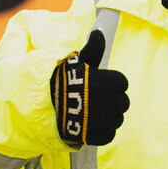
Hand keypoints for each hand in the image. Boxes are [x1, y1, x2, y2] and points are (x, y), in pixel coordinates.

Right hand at [50, 30, 128, 145]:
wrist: (43, 106)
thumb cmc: (64, 81)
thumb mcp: (78, 63)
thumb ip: (93, 50)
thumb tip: (98, 32)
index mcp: (105, 82)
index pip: (122, 82)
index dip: (113, 83)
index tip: (101, 84)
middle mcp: (106, 101)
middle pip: (124, 102)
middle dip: (114, 100)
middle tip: (98, 99)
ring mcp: (102, 120)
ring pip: (118, 119)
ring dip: (110, 116)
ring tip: (94, 112)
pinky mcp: (96, 136)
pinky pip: (110, 135)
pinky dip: (103, 131)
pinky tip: (92, 124)